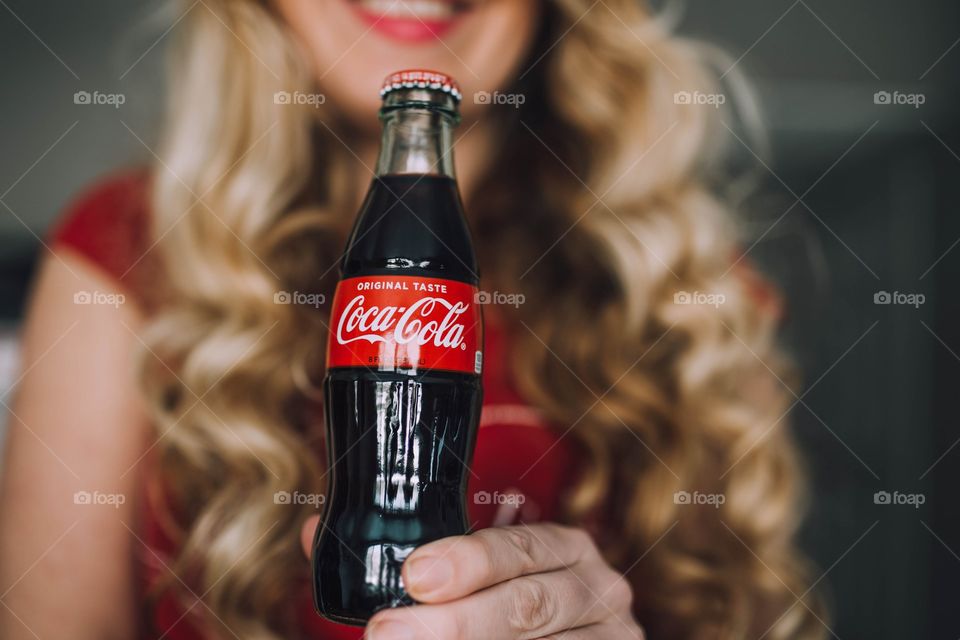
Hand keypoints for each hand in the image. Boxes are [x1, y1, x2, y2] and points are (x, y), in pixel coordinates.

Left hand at [301, 517, 643, 638]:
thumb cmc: (511, 611)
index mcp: (565, 549)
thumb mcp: (478, 578)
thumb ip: (411, 556)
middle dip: (453, 624)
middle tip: (386, 634)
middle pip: (526, 606)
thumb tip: (315, 533)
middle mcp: (598, 590)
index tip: (413, 576)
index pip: (520, 548)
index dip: (469, 560)